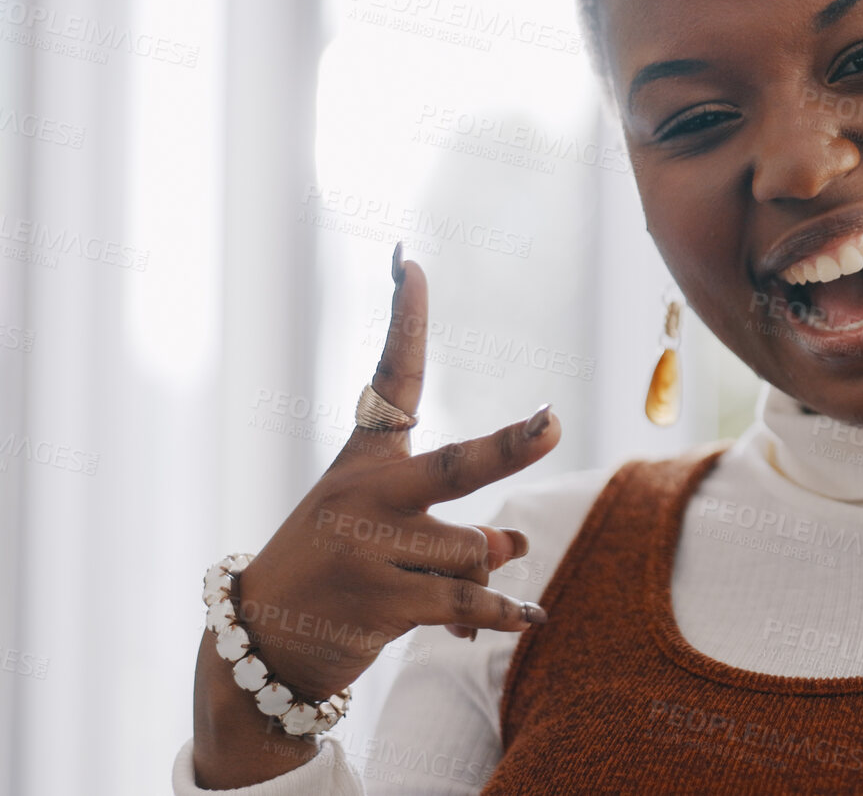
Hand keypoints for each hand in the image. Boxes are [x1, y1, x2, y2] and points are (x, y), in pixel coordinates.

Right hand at [194, 246, 560, 785]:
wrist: (264, 642)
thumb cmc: (336, 570)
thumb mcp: (383, 528)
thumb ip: (456, 527)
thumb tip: (518, 545)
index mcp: (362, 462)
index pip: (390, 381)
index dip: (405, 322)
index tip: (412, 263)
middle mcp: (364, 496)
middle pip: (458, 466)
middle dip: (513, 446)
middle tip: (554, 424)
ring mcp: (369, 550)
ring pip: (475, 549)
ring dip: (480, 569)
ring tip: (435, 581)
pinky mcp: (382, 603)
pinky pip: (473, 601)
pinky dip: (505, 613)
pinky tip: (528, 617)